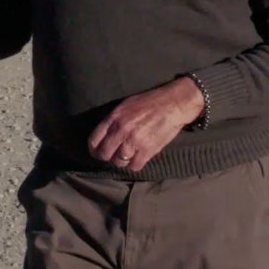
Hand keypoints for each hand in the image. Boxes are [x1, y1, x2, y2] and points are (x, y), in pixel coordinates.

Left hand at [88, 77, 205, 171]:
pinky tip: (138, 158)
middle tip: (113, 156)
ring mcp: (134, 141)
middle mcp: (121, 130)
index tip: (97, 152)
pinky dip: (135, 164)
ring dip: (122, 161)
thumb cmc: (150, 102)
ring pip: (119, 162)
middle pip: (104, 154)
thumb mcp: (126, 105)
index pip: (94, 140)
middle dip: (107, 157)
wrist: (174, 104)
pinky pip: (134, 166)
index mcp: (114, 118)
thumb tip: (104, 135)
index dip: (94, 149)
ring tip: (128, 155)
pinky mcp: (148, 150)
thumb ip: (113, 120)